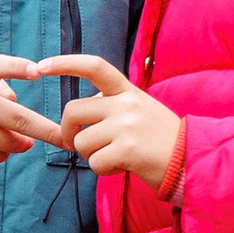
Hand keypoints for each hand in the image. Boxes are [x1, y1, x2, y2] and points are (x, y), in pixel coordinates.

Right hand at [0, 55, 64, 164]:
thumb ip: (4, 88)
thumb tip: (22, 122)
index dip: (16, 68)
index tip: (36, 70)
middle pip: (17, 118)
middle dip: (46, 130)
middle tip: (66, 139)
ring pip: (10, 142)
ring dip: (22, 143)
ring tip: (20, 138)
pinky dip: (4, 153)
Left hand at [42, 55, 184, 188]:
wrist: (192, 160)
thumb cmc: (161, 139)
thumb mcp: (141, 109)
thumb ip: (112, 106)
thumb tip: (78, 113)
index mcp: (128, 90)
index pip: (94, 66)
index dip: (65, 63)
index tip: (41, 65)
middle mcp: (126, 103)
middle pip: (73, 110)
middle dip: (67, 131)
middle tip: (74, 144)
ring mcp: (126, 126)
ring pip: (81, 141)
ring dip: (90, 155)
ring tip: (113, 157)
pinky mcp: (127, 150)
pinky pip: (95, 162)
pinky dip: (103, 170)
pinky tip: (122, 167)